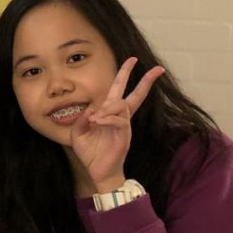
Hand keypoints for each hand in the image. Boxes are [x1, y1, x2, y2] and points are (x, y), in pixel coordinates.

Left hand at [71, 57, 163, 190]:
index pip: (119, 91)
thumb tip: (90, 109)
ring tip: (95, 118)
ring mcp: (124, 126)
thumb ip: (82, 119)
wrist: (98, 172)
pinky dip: (108, 119)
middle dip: (144, 80)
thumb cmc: (90, 152)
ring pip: (122, 106)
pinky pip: (120, 121)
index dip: (125, 75)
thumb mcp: (78, 133)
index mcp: (108, 113)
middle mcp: (120, 117)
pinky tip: (97, 122)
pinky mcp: (124, 136)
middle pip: (134, 94)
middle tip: (154, 67)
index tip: (133, 60)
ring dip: (108, 107)